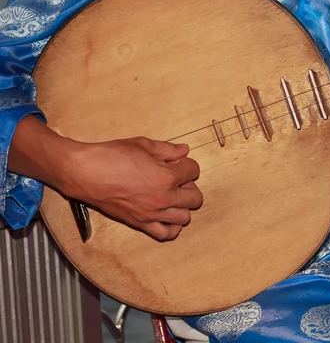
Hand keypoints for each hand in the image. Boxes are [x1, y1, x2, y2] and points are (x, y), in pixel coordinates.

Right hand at [8, 116, 202, 241]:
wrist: (84, 173)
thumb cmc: (111, 156)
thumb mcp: (142, 145)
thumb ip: (167, 149)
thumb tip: (184, 151)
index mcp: (166, 177)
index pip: (193, 171)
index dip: (187, 164)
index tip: (177, 163)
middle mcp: (163, 198)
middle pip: (195, 197)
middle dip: (188, 186)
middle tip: (175, 179)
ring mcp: (152, 214)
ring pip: (185, 217)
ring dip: (182, 206)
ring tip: (171, 196)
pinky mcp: (140, 224)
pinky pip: (166, 234)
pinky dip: (172, 227)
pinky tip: (167, 215)